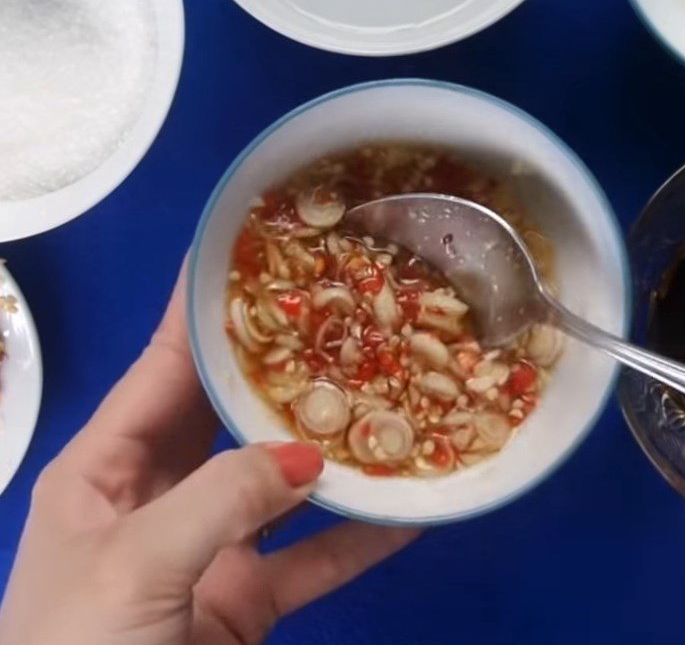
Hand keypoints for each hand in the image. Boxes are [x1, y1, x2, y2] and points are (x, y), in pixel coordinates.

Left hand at [0, 266, 417, 644]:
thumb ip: (222, 497)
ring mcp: (204, 549)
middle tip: (339, 319)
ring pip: (278, 485)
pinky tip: (405, 512)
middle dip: (280, 372)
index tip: (249, 258)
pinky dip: (355, 538)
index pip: (163, 369)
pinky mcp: (243, 602)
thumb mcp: (135, 564)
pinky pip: (309, 559)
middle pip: (227, 416)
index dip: (203, 313)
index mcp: (103, 468)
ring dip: (331, 454)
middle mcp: (155, 496)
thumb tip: (310, 457)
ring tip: (386, 402)